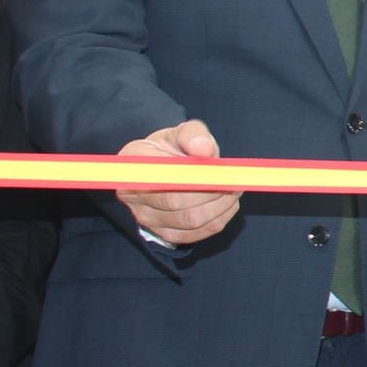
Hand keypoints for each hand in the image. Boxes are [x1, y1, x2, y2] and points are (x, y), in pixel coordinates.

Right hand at [115, 119, 240, 245]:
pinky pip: (195, 234)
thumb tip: (204, 149)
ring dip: (220, 207)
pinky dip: (217, 220)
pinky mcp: (163, 234)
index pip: (165, 176)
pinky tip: (226, 206)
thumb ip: (194, 135)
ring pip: (190, 221)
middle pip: (177, 202)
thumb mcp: (182, 132)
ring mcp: (145, 218)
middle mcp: (131, 194)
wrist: (166, 168)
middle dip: (213, 193)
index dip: (198, 177)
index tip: (222, 172)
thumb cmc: (174, 148)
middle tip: (234, 183)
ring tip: (233, 191)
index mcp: (132, 163)